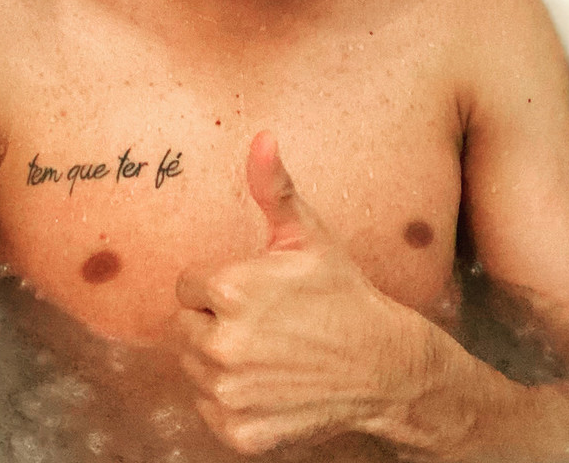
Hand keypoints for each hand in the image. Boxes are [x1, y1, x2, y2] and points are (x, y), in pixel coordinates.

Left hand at [170, 131, 419, 455]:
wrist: (383, 364)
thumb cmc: (341, 292)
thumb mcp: (308, 235)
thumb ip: (274, 186)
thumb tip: (262, 136)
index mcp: (229, 289)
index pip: (189, 286)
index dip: (221, 286)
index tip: (256, 291)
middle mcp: (221, 344)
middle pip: (185, 328)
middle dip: (215, 322)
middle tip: (263, 321)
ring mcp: (229, 393)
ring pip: (195, 369)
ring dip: (221, 360)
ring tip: (267, 351)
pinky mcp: (238, 432)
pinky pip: (210, 410)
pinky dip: (232, 401)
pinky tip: (268, 384)